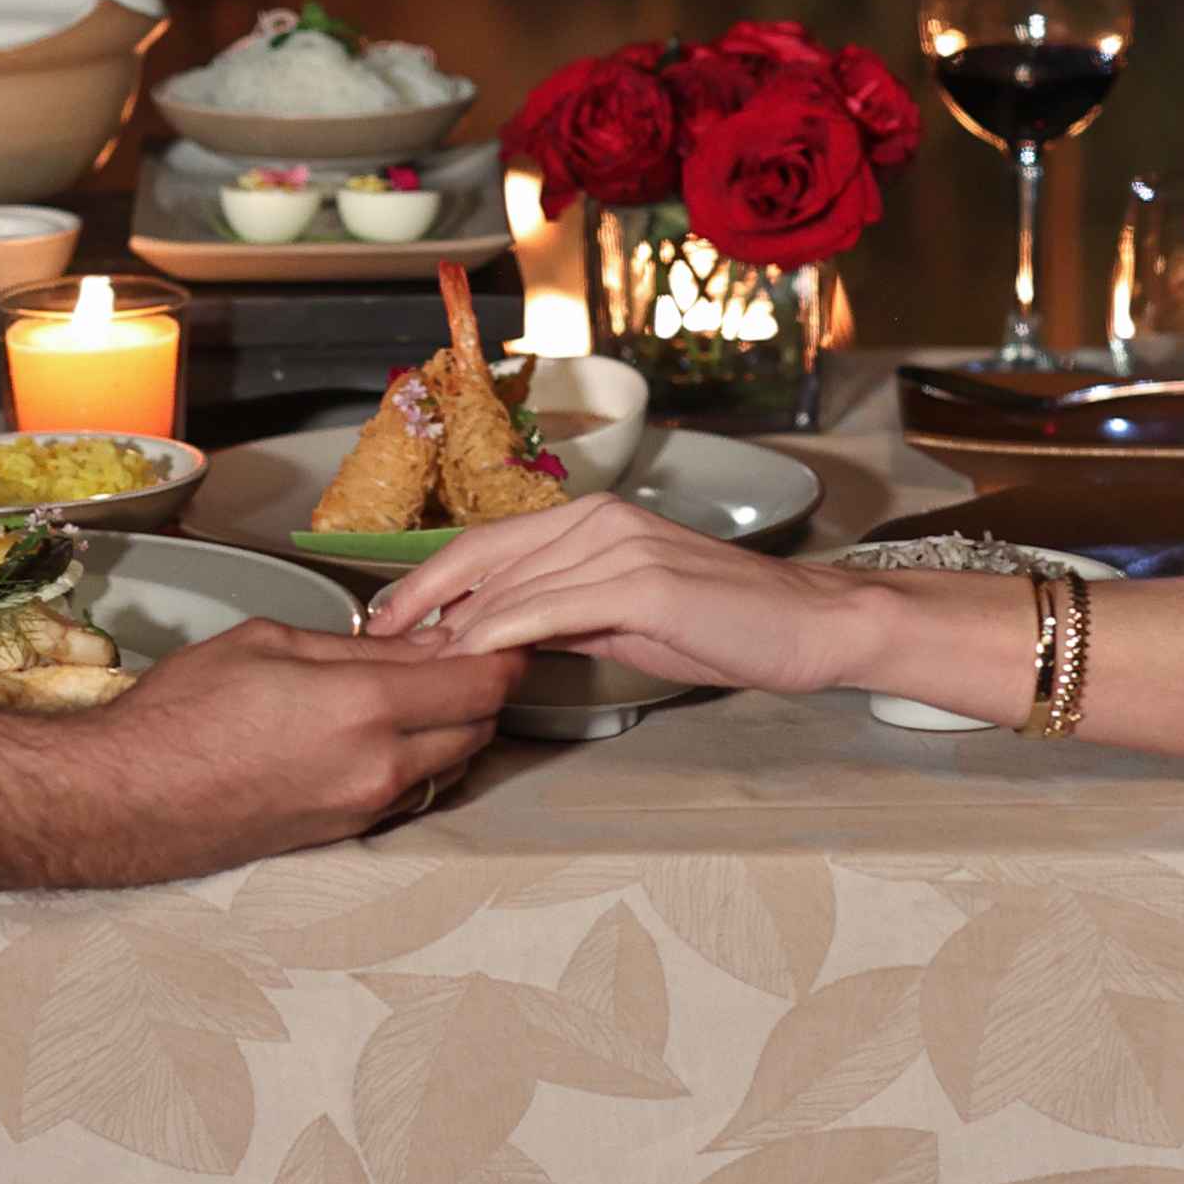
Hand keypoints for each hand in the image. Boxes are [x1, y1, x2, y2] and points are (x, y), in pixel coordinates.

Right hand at [0, 620, 514, 888]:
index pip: (480, 684)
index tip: (501, 630)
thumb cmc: (181, 712)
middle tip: (460, 652)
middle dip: (482, 688)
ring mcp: (365, 809)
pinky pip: (412, 791)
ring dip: (453, 726)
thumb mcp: (267, 644)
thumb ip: (355, 647)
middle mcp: (379, 768)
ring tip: (420, 688)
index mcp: (364, 709)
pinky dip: (420, 758)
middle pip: (479, 728)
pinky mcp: (346, 834)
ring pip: (451, 764)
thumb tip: (420, 642)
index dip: (503, 653)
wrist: (126, 801)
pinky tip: (385, 730)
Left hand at [357, 494, 889, 697]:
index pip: (487, 544)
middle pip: (483, 557)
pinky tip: (468, 657)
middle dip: (420, 603)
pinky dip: (501, 633)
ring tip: (410, 663)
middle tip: (375, 641)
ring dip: (452, 627)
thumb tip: (498, 637)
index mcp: (591, 520)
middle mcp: (598, 520)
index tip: (386, 619)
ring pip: (510, 584)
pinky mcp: (642, 582)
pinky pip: (550, 608)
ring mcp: (620, 547)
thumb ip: (563, 616)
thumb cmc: (724, 626)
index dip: (427, 581)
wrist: (808, 628)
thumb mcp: (625, 618)